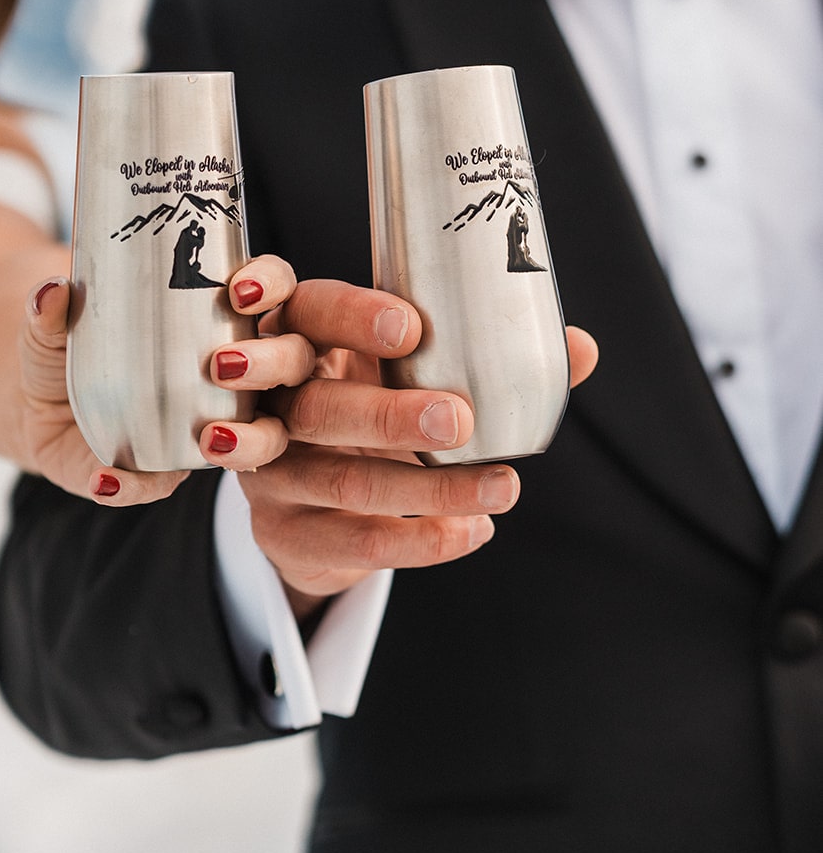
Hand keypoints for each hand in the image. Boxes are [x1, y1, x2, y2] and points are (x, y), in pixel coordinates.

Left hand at [16, 255, 305, 503]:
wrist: (37, 403)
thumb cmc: (68, 342)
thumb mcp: (56, 318)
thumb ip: (51, 306)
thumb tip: (51, 293)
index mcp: (222, 313)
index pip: (275, 289)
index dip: (271, 284)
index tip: (241, 289)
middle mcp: (237, 368)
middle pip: (291, 360)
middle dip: (273, 361)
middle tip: (226, 362)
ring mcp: (215, 421)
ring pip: (266, 434)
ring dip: (250, 439)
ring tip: (209, 440)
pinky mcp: (169, 467)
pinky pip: (166, 482)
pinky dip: (135, 484)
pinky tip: (107, 478)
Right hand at [225, 280, 598, 620]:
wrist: (308, 505)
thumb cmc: (370, 410)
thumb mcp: (405, 373)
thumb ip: (484, 358)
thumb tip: (581, 348)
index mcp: (300, 335)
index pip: (309, 310)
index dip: (351, 317)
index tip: (409, 325)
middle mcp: (272, 399)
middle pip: (318, 405)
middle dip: (390, 415)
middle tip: (460, 420)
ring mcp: (270, 470)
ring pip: (344, 480)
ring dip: (430, 489)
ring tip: (501, 487)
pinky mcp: (282, 532)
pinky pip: (355, 542)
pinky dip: (423, 540)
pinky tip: (474, 530)